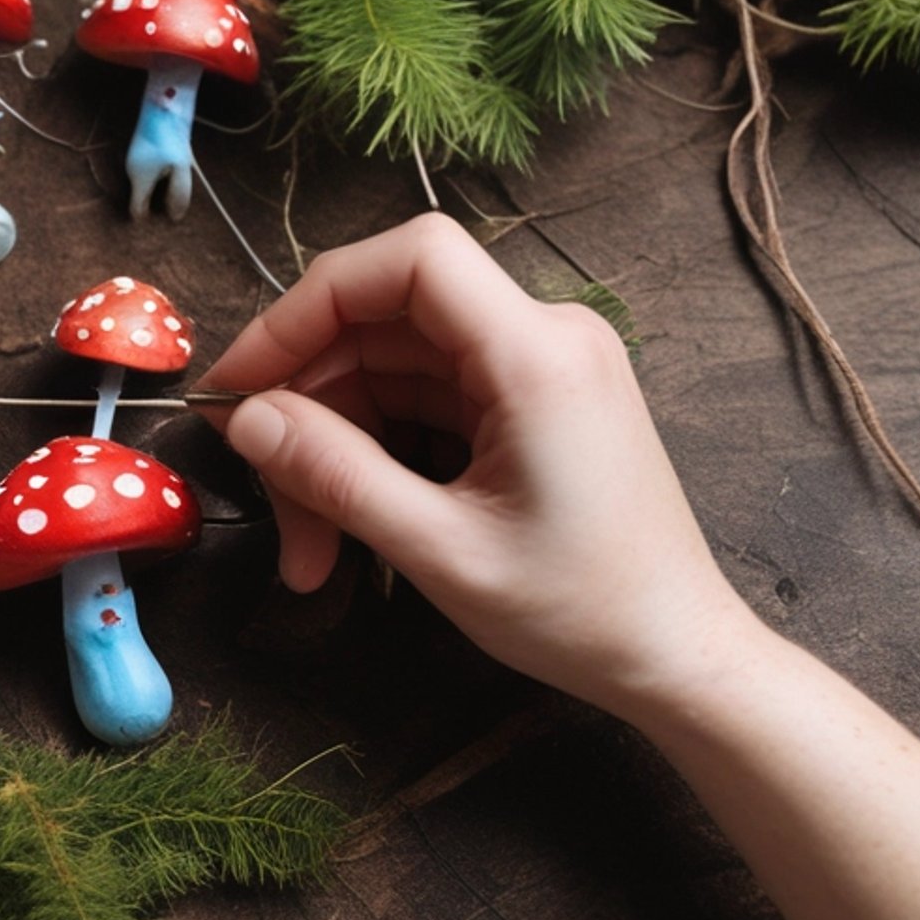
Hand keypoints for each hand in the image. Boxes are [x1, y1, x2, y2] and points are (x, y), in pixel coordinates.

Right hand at [197, 213, 758, 717]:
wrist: (675, 656)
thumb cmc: (582, 612)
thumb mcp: (442, 552)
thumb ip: (336, 476)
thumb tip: (245, 419)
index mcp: (538, 355)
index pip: (409, 262)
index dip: (309, 305)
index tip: (244, 380)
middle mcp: (542, 339)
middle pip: (382, 326)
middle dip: (309, 407)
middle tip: (264, 492)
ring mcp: (534, 371)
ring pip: (389, 374)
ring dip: (332, 450)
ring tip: (311, 551)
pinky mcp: (523, 406)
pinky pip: (419, 406)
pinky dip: (372, 461)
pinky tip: (347, 531)